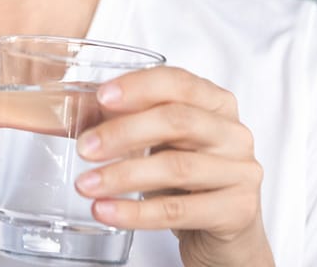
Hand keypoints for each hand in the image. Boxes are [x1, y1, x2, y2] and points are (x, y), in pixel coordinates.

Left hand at [73, 67, 272, 266]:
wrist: (222, 233)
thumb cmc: (188, 179)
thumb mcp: (160, 142)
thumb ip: (125, 122)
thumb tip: (76, 113)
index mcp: (216, 103)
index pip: (178, 82)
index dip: (138, 87)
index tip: (101, 97)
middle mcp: (234, 132)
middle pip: (177, 121)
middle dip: (124, 132)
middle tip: (85, 147)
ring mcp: (241, 171)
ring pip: (176, 167)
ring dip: (123, 175)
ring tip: (86, 184)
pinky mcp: (237, 210)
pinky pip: (178, 210)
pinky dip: (135, 212)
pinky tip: (106, 210)